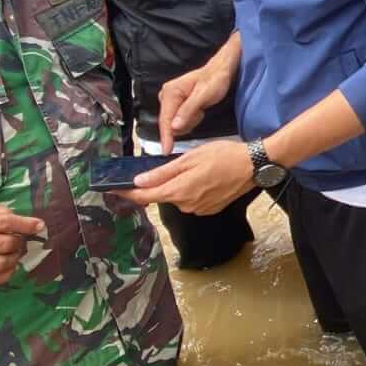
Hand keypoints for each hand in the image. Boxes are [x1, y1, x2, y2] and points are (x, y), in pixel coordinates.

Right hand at [0, 204, 44, 286]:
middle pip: (7, 243)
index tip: (39, 226)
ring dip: (15, 257)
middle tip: (19, 239)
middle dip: (19, 241)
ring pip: (3, 263)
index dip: (26, 225)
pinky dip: (7, 272)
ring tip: (13, 252)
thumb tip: (19, 218)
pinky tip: (7, 265)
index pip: (5, 222)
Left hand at [121, 140, 253, 214]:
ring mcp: (198, 209)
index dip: (126, 192)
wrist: (253, 167)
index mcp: (178, 191)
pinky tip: (202, 178)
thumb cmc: (222, 156)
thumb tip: (139, 181)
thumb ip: (163, 172)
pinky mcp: (209, 209)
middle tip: (165, 166)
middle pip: (161, 196)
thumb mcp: (189, 158)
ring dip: (177, 186)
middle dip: (158, 184)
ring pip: (177, 198)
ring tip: (193, 168)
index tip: (113, 188)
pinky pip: (191, 201)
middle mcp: (185, 205)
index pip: (144, 196)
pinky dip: (190, 191)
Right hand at [158, 63, 232, 152]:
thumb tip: (174, 127)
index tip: (167, 151)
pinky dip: (191, 118)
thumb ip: (188, 111)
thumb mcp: (204, 95)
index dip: (166, 137)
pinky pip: (181, 120)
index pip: (165, 120)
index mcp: (170, 92)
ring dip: (190, 121)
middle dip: (186, 123)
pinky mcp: (176, 104)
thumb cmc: (215, 80)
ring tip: (201, 108)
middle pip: (169, 123)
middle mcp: (166, 95)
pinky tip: (199, 109)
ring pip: (176, 123)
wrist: (222, 70)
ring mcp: (170, 99)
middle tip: (201, 112)